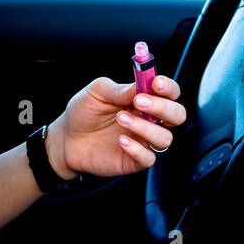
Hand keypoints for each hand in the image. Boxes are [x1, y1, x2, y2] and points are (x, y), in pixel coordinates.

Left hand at [49, 75, 185, 177]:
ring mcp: (143, 141)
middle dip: (163, 107)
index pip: (170, 93)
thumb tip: (139, 86)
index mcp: (144, 99)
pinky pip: (149, 158)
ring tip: (120, 119)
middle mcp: (149, 120)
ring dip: (145, 127)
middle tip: (139, 102)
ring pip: (165, 138)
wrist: (66, 139)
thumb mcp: (96, 91)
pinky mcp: (135, 160)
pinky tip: (121, 140)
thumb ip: (119, 88)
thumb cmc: (83, 112)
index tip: (156, 83)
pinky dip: (137, 149)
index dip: (169, 87)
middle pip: (177, 115)